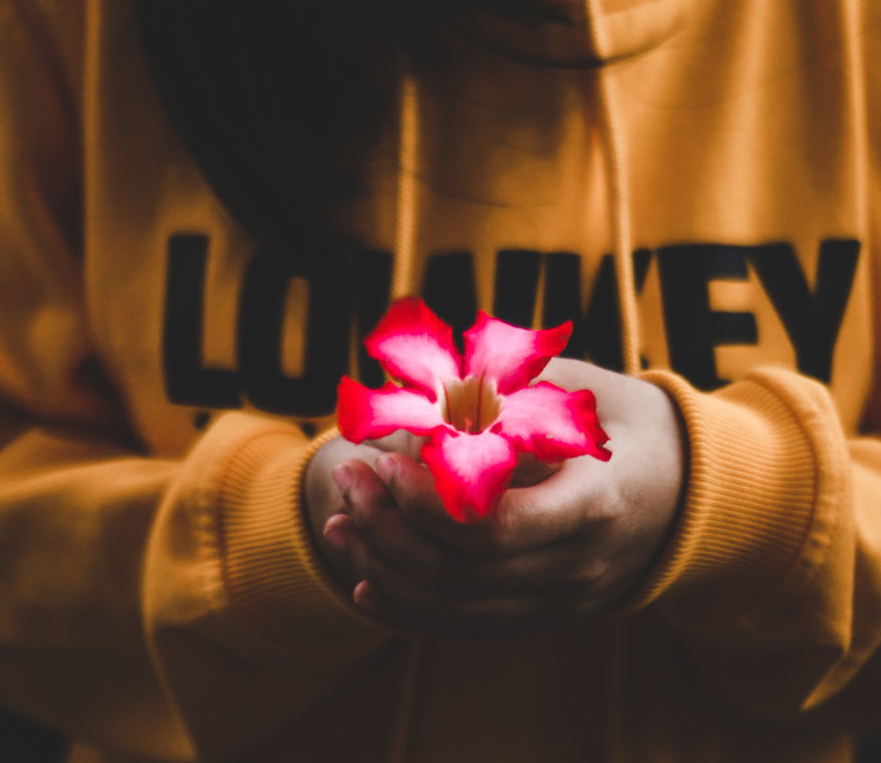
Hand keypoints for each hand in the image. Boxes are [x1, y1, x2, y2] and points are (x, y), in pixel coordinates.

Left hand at [306, 358, 685, 637]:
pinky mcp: (540, 616)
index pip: (494, 527)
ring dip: (383, 565)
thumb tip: (405, 406)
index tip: (385, 460)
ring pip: (454, 607)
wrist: (681, 486)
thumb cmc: (614, 421)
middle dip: (388, 526)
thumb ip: (495, 399)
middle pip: (462, 572)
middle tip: (348, 476)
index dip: (426, 502)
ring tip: (337, 520)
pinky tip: (361, 578)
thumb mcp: (569, 392)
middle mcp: (580, 567)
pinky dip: (406, 607)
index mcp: (595, 505)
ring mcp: (561, 602)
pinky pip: (464, 626)